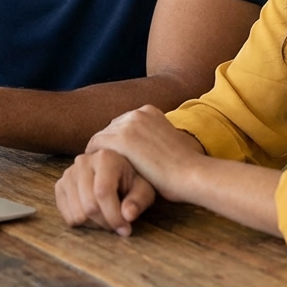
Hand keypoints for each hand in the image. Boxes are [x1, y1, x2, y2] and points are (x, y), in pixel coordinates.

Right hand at [55, 150, 156, 236]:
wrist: (117, 173)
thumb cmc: (132, 182)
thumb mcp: (144, 189)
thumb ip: (138, 201)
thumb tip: (128, 215)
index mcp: (105, 157)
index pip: (103, 192)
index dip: (114, 216)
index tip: (126, 229)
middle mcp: (82, 161)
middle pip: (89, 205)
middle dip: (105, 223)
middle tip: (117, 226)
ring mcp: (68, 174)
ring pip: (77, 213)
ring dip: (94, 224)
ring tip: (107, 218)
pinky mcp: (60, 186)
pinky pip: (67, 215)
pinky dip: (82, 223)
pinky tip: (94, 216)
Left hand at [85, 105, 205, 202]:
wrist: (191, 173)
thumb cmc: (184, 169)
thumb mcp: (169, 145)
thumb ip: (152, 142)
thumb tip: (141, 153)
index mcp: (149, 111)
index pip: (122, 125)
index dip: (119, 145)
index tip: (121, 162)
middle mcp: (137, 113)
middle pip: (110, 130)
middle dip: (109, 149)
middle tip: (108, 170)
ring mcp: (128, 124)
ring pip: (101, 138)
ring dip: (101, 155)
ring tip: (102, 174)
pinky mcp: (120, 139)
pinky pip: (94, 147)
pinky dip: (94, 160)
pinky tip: (99, 175)